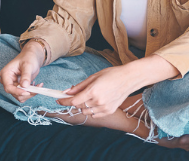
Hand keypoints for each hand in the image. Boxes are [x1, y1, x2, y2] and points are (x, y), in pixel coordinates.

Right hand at [0, 40, 45, 101]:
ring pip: (19, 96)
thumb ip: (26, 75)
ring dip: (30, 93)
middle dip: (26, 93)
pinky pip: (24, 94)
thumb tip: (24, 86)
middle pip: (14, 93)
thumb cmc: (28, 57)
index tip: (27, 92)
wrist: (32, 57)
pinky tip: (36, 85)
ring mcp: (13, 84)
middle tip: (37, 88)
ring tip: (38, 86)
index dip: (17, 92)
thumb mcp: (28, 65)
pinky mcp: (19, 87)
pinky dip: (31, 92)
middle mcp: (7, 81)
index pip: (8, 87)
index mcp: (6, 74)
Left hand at [57, 55, 177, 117]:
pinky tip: (97, 101)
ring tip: (90, 97)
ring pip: (85, 111)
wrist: (129, 79)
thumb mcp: (94, 77)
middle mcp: (98, 101)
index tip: (58, 100)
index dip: (64, 101)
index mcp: (93, 91)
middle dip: (75, 101)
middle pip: (78, 106)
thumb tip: (67, 92)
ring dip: (83, 106)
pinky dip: (92, 110)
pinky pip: (94, 114)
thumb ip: (79, 86)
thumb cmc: (112, 74)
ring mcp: (104, 107)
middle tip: (77, 94)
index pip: (73, 101)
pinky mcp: (109, 111)